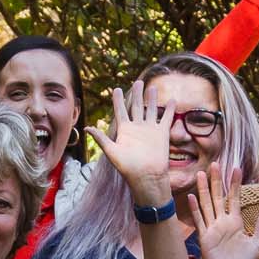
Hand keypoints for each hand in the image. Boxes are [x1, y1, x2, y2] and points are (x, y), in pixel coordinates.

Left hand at [86, 82, 173, 206]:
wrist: (146, 177)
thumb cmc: (128, 167)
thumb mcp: (111, 151)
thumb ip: (101, 138)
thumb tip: (87, 127)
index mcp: (124, 130)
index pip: (121, 111)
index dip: (118, 100)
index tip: (116, 89)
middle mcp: (137, 128)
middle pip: (136, 106)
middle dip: (136, 94)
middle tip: (138, 82)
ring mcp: (150, 130)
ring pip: (151, 110)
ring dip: (151, 99)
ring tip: (151, 87)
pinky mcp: (161, 133)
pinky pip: (166, 118)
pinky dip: (169, 109)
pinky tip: (171, 100)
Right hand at [188, 166, 258, 258]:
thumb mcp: (257, 245)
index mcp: (235, 222)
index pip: (234, 198)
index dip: (235, 184)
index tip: (236, 168)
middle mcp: (222, 222)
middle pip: (218, 196)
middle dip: (216, 181)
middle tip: (215, 163)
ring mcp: (212, 229)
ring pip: (207, 205)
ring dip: (203, 190)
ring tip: (201, 174)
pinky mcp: (204, 238)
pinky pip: (199, 221)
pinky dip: (195, 210)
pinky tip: (191, 198)